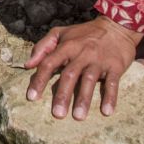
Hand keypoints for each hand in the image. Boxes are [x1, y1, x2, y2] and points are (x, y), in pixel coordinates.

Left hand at [24, 16, 142, 119]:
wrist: (116, 27)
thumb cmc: (84, 33)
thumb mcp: (61, 33)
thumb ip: (43, 47)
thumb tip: (27, 65)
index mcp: (67, 46)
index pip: (49, 63)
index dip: (39, 80)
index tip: (31, 97)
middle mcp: (82, 53)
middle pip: (69, 75)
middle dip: (62, 95)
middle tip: (57, 114)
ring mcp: (98, 60)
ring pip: (89, 80)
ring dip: (84, 99)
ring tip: (78, 116)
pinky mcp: (115, 66)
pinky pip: (112, 83)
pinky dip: (110, 97)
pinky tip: (106, 112)